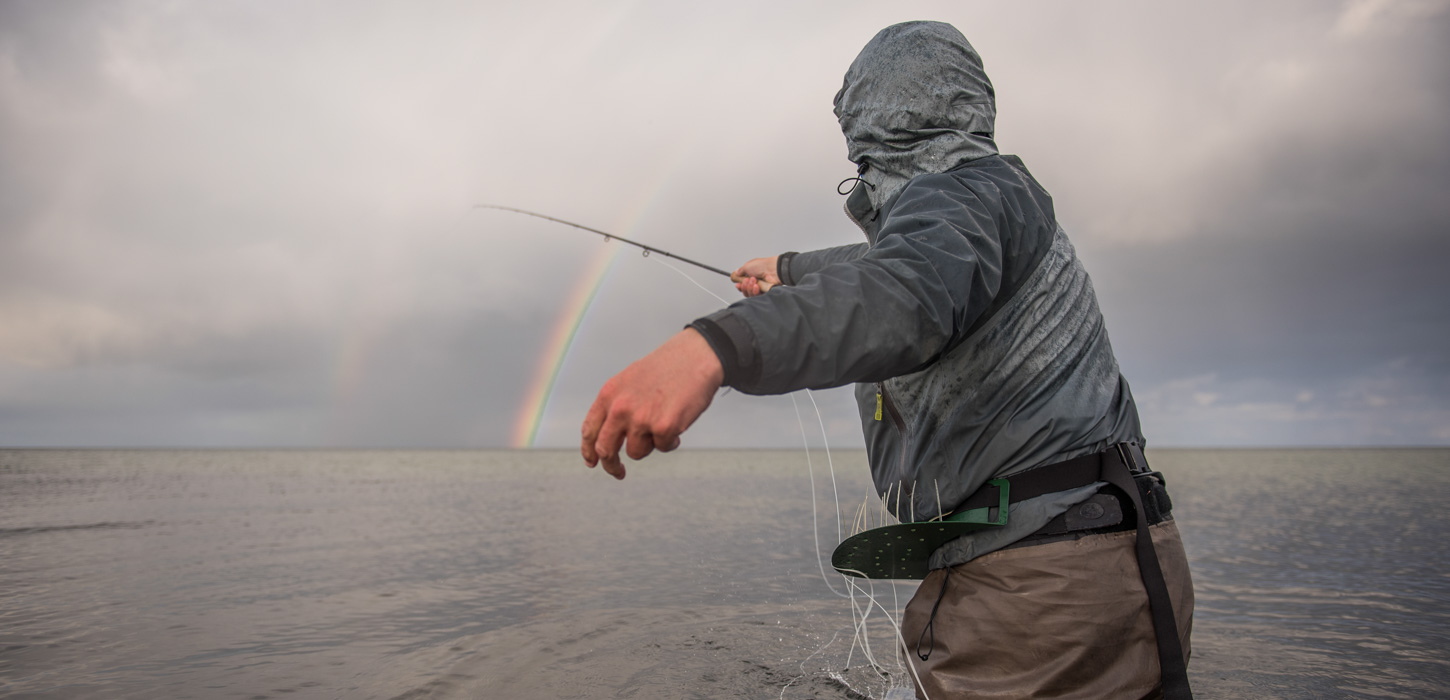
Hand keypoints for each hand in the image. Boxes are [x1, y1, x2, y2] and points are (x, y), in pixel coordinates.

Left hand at [581, 329, 723, 478]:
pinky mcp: (664, 428)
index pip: (590, 429)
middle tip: (618, 472)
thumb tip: (608, 438)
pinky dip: (671, 441)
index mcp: (609, 394)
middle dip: (611, 465)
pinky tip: (678, 421)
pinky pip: (662, 448)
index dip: (589, 450)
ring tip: (662, 424)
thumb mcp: (630, 381)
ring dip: (649, 446)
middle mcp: (620, 408)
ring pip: (636, 452)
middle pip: (605, 449)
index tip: (593, 462)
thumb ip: (616, 406)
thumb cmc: (666, 368)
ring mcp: (641, 419)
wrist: (695, 356)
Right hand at [730, 256, 779, 296]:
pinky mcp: (764, 292)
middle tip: (747, 281)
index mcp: (751, 274)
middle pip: (745, 290)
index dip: (740, 285)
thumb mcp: (747, 266)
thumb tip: (736, 273)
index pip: (743, 284)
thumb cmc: (763, 266)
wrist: (773, 270)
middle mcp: (755, 281)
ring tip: (754, 281)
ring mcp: (760, 287)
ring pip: (750, 294)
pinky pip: (756, 296)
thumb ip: (740, 271)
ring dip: (750, 288)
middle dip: (744, 286)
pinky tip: (757, 286)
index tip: (738, 284)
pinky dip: (755, 291)